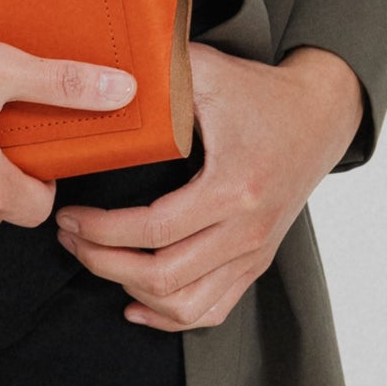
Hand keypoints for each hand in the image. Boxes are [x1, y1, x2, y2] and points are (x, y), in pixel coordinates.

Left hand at [54, 43, 365, 330]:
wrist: (317, 116)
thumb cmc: (257, 91)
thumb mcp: (206, 70)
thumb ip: (158, 69)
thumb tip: (104, 75)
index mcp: (231, 188)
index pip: (155, 228)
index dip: (103, 230)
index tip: (69, 216)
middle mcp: (246, 231)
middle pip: (165, 275)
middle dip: (105, 262)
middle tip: (70, 237)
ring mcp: (253, 253)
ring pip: (186, 303)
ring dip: (131, 290)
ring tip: (94, 259)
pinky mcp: (255, 262)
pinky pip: (213, 309)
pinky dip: (170, 316)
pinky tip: (135, 302)